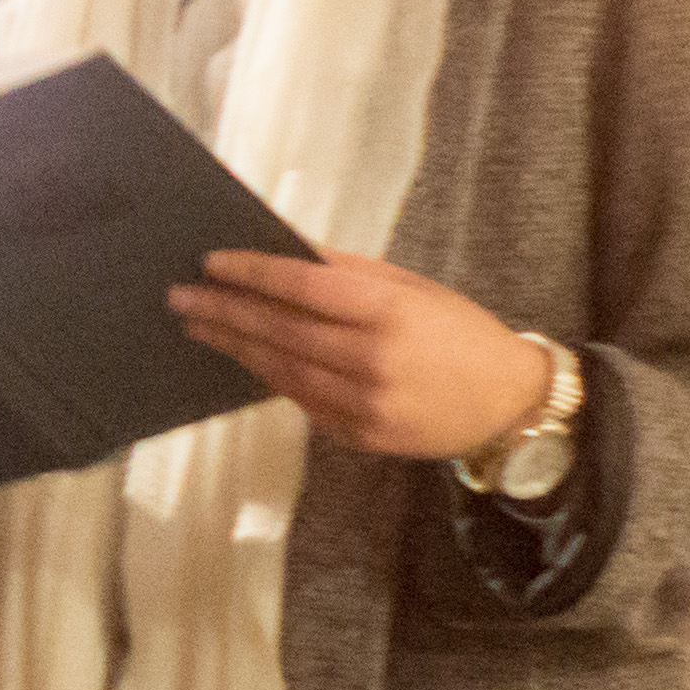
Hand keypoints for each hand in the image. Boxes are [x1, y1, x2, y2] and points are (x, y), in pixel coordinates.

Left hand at [172, 249, 556, 461]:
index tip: (211, 262)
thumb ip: (352, 273)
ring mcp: (362, 405)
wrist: (508, 404)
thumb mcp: (415, 289)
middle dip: (225, 312)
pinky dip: (273, 378)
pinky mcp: (357, 436)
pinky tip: (246, 359)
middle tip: (181, 298)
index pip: (303, 287)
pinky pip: (303, 402)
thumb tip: (292, 252)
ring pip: (281, 371)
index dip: (253, 273)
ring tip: (199, 326)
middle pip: (280, 332)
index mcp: (389, 313)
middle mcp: (371, 360)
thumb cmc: (462, 333)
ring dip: (236, 348)